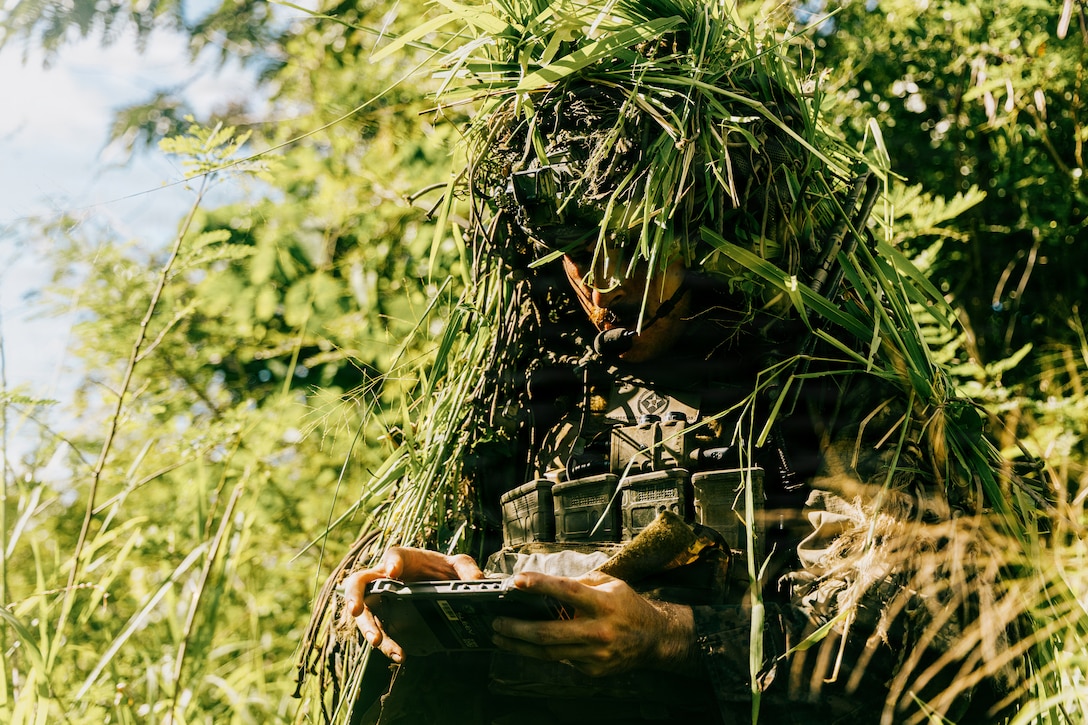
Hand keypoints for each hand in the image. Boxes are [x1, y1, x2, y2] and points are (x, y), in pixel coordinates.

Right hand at [340, 547, 483, 661]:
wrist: (440, 588)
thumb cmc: (442, 571)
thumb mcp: (458, 566)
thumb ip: (467, 569)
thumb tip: (477, 581)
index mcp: (404, 559)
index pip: (394, 554)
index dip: (391, 561)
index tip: (393, 570)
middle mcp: (385, 578)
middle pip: (359, 581)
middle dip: (354, 595)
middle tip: (355, 609)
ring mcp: (381, 600)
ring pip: (364, 613)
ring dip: (368, 629)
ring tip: (378, 642)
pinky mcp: (385, 620)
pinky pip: (379, 632)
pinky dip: (387, 645)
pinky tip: (400, 654)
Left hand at [490, 570, 694, 676]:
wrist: (654, 639)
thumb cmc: (628, 606)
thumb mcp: (611, 584)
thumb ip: (581, 582)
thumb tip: (545, 584)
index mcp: (603, 603)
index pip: (566, 591)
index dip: (540, 585)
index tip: (517, 581)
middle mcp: (598, 630)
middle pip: (547, 632)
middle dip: (516, 628)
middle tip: (496, 622)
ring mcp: (595, 654)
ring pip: (548, 652)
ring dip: (519, 645)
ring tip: (501, 637)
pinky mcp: (593, 670)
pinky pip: (563, 660)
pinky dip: (543, 652)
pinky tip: (528, 646)